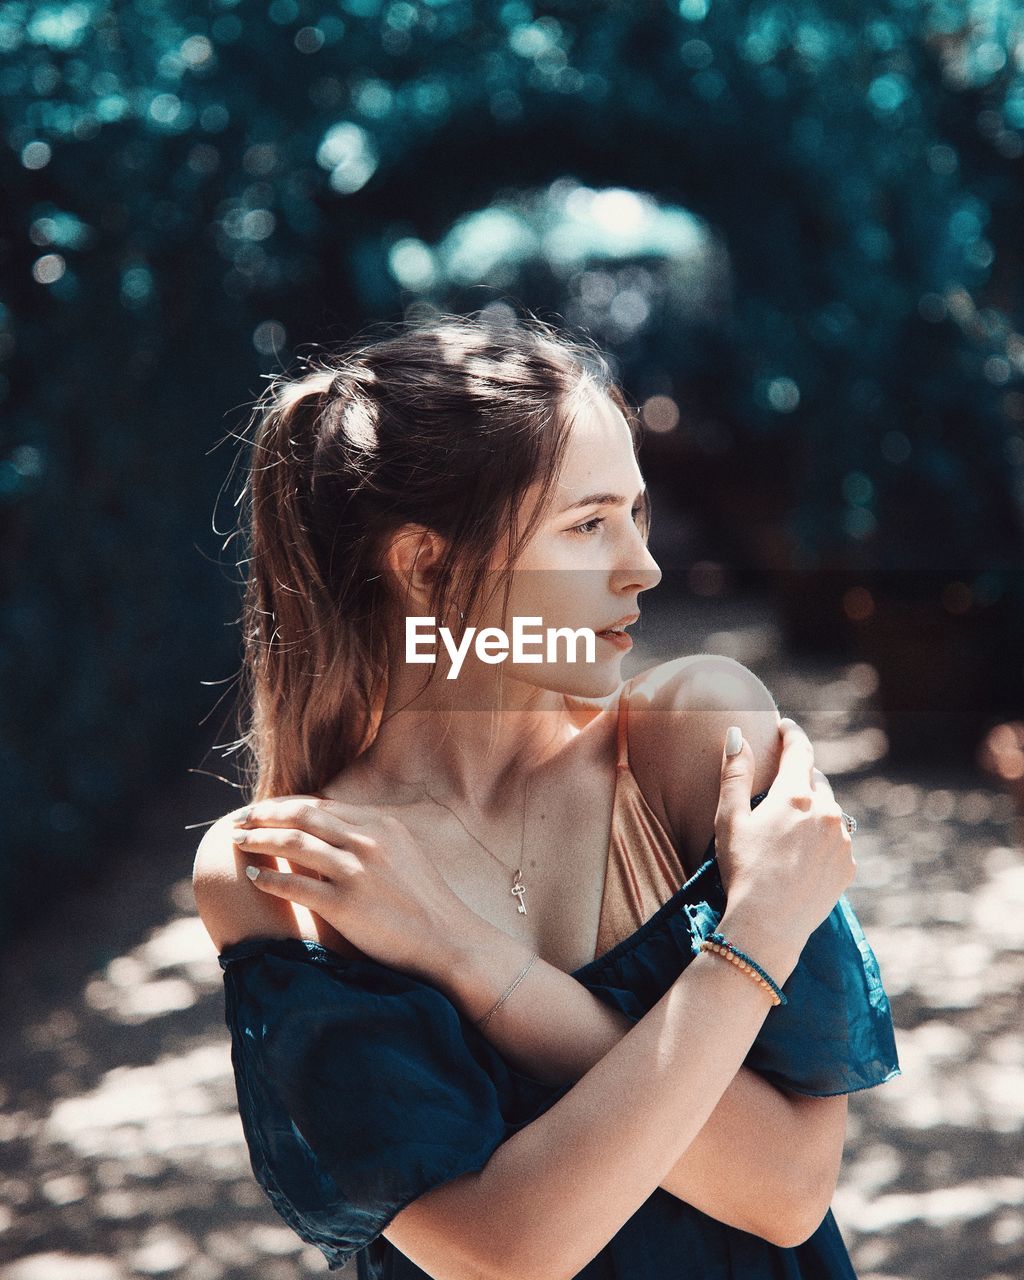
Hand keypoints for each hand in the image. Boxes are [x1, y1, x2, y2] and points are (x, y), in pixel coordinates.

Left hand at [230, 796, 474, 984]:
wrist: (449, 940)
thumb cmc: (425, 903)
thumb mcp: (404, 854)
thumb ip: (370, 838)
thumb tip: (332, 831)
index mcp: (381, 824)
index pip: (321, 806)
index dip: (286, 806)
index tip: (263, 810)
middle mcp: (367, 841)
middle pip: (302, 817)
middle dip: (264, 816)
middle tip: (239, 820)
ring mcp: (356, 872)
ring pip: (293, 845)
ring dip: (259, 840)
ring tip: (237, 842)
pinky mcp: (345, 905)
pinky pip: (295, 886)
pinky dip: (269, 879)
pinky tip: (253, 877)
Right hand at [713, 717, 855, 945]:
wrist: (768, 927)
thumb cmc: (742, 870)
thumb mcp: (728, 819)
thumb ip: (734, 773)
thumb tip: (738, 733)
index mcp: (795, 795)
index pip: (800, 750)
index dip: (791, 734)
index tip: (784, 727)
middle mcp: (827, 811)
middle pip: (815, 780)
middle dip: (799, 778)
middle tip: (777, 789)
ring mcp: (842, 840)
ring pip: (829, 810)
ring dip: (812, 810)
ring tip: (787, 830)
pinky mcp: (848, 866)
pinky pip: (837, 840)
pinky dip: (822, 839)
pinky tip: (800, 855)